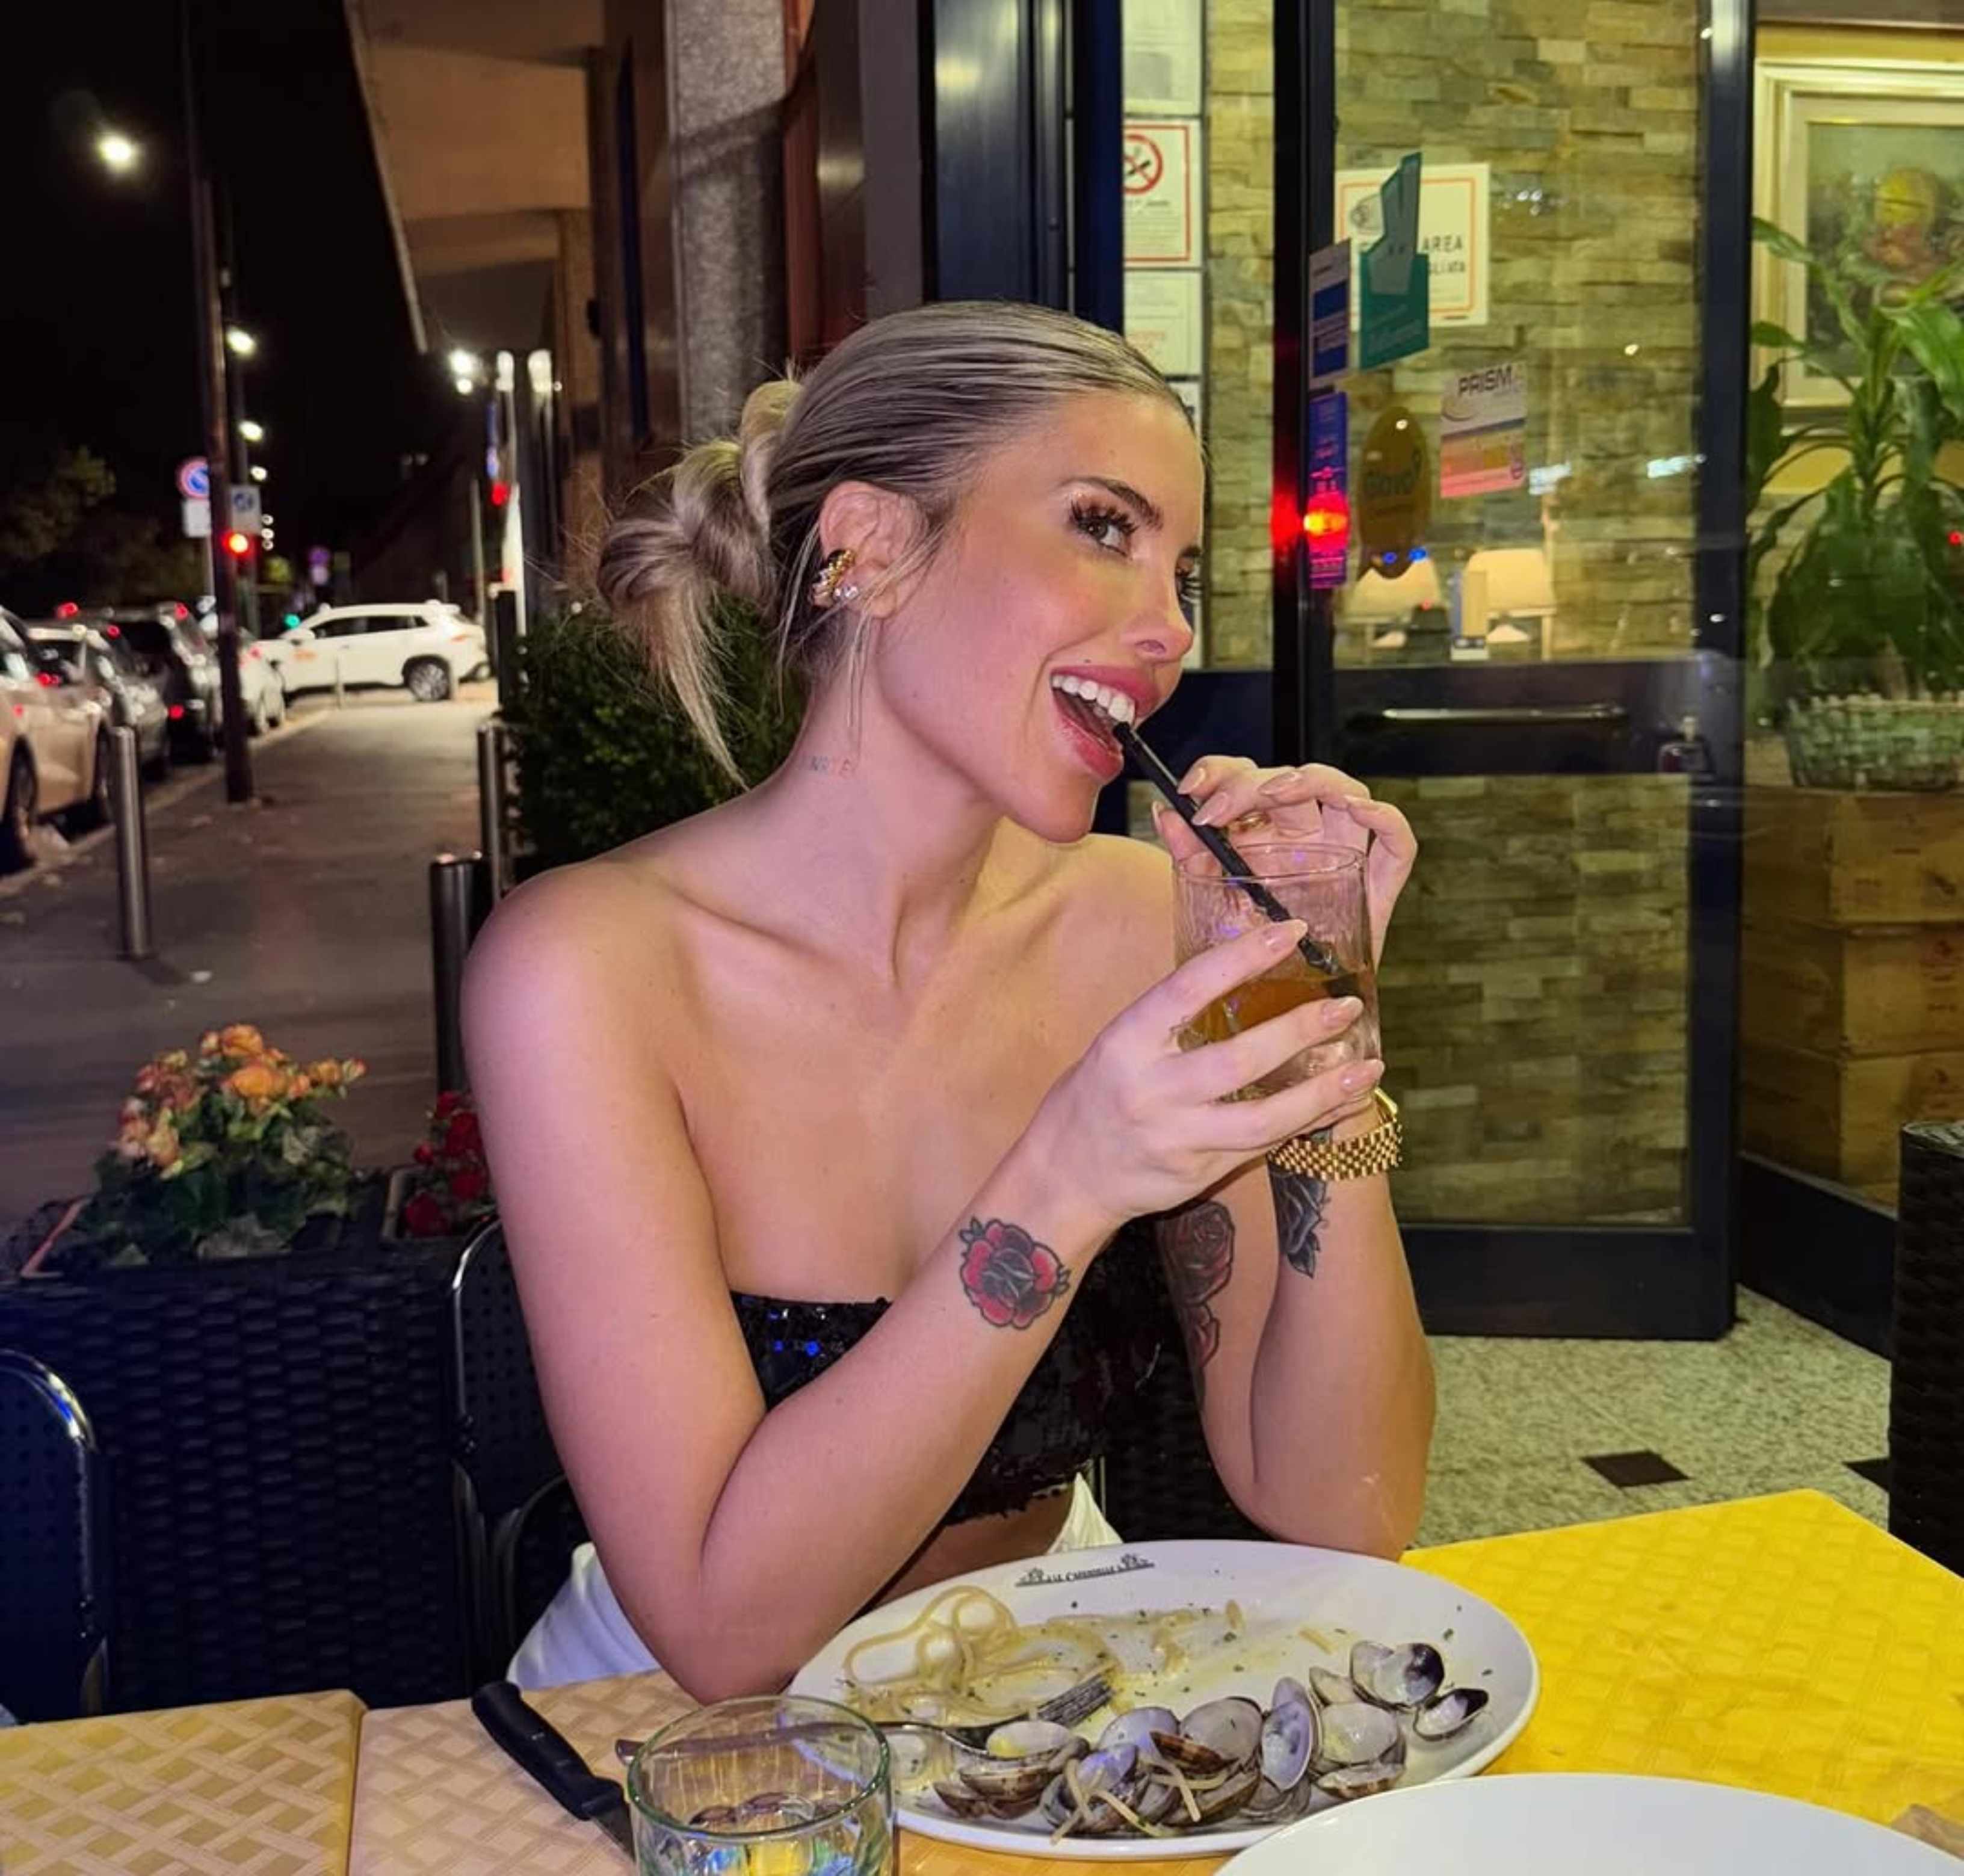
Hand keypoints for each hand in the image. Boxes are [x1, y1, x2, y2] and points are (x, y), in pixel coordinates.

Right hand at [1026, 921, 1384, 1237]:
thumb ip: (1174, 1017)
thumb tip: (1248, 966)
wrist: (1066, 1175)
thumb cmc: (1099, 1092)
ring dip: (1323, 1091)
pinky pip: (1265, 1145)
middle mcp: (1151, 1090)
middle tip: (1347, 1006)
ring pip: (1265, 1118)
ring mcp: (1176, 1137)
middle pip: (1240, 1059)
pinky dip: (1311, 1122)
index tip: (1292, 931)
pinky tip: (1344, 1101)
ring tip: (1368, 1067)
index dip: (1243, 955)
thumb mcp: (1121, 1042)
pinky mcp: (1198, 1171)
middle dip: (1301, 1030)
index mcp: (1127, 1041)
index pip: (1189, 987)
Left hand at [1153, 757, 1416, 966]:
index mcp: (1262, 831)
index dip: (1219, 772)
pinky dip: (1384, 817)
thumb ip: (1191, 856)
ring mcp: (1343, 852)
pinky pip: (1396, 839)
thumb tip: (1163, 813)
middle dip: (1249, 785)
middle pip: (1288, 781)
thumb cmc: (1247, 954)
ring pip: (1341, 791)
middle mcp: (1303, 834)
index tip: (1189, 788)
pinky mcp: (1378, 881)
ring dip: (1310, 782)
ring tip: (1275, 794)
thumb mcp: (1211, 901)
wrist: (1279, 1012)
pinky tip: (1358, 810)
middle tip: (1217, 810)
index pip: (1246, 777)